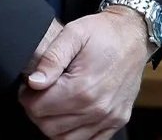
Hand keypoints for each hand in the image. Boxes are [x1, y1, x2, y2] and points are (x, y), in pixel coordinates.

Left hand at [18, 7, 150, 138]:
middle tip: (39, 94)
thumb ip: (52, 58)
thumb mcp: (74, 32)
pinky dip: (74, 134)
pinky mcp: (117, 121)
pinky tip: (72, 115)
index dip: (27, 97)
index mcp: (83, 87)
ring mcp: (109, 117)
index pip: (39, 108)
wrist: (134, 34)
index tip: (29, 86)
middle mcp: (97, 108)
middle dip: (38, 111)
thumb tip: (34, 82)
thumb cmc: (104, 32)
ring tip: (55, 102)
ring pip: (65, 139)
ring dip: (53, 124)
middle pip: (49, 126)